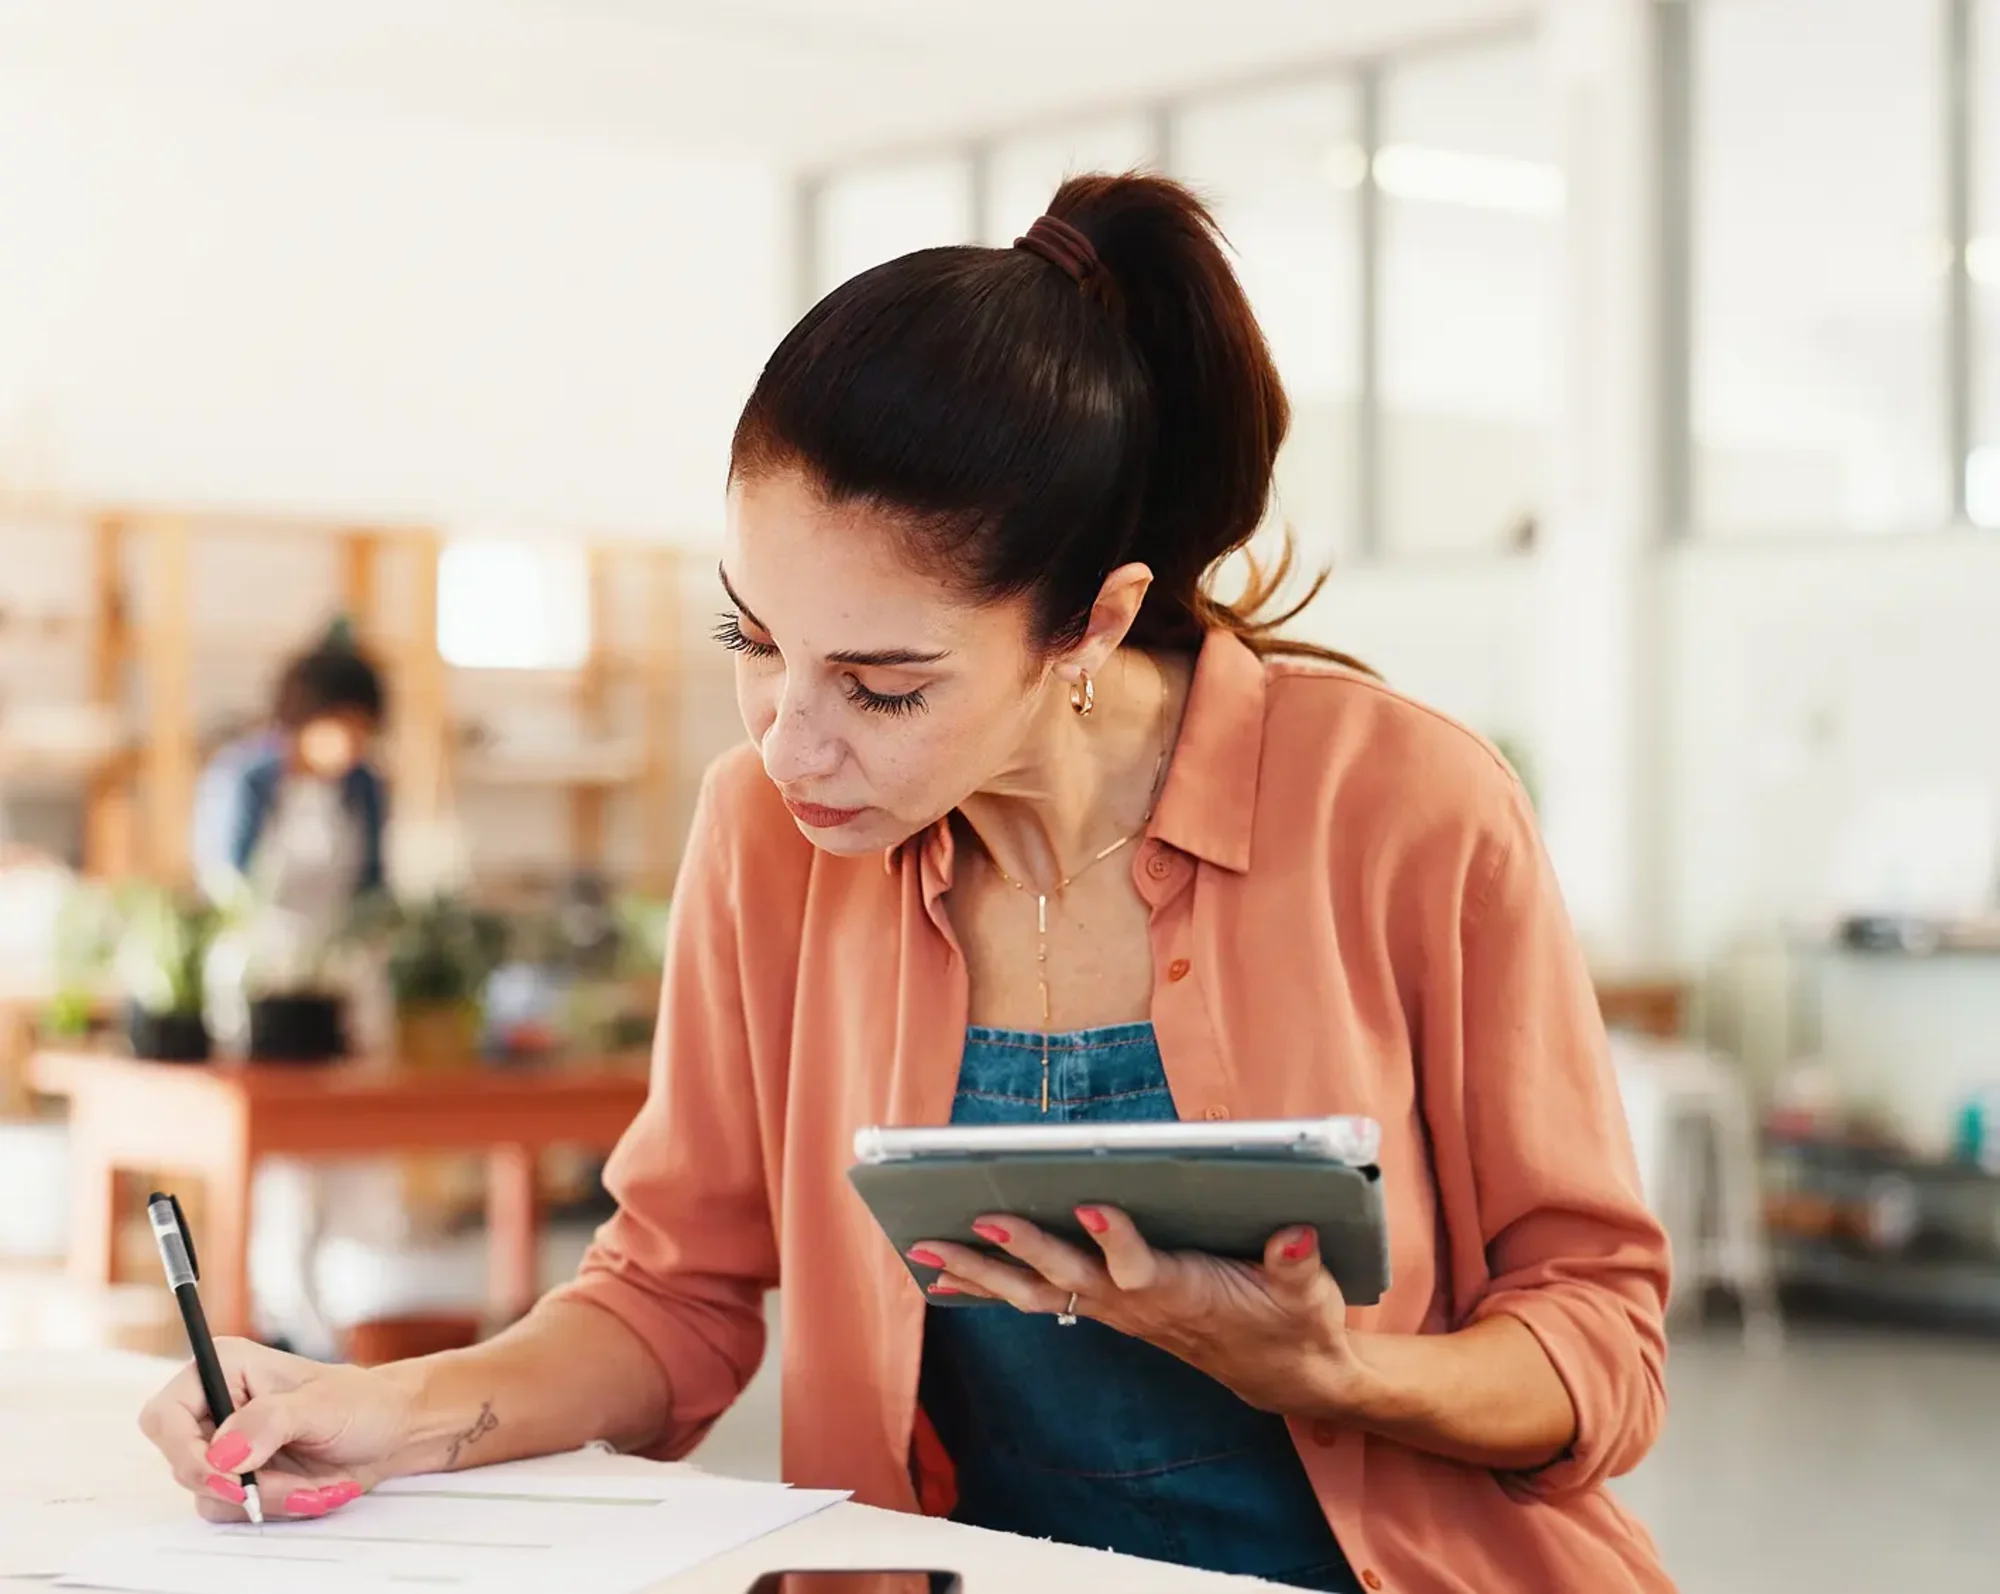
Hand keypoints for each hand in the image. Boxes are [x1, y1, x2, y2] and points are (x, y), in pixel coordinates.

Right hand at [138, 1337, 415, 1521]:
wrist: (390, 1432)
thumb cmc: (363, 1403)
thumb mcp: (323, 1405)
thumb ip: (270, 1422)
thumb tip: (223, 1452)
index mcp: (225, 1368)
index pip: (165, 1416)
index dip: (186, 1452)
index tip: (229, 1475)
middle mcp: (215, 1406)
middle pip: (183, 1463)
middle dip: (242, 1483)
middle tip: (290, 1484)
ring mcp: (224, 1447)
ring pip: (210, 1495)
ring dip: (267, 1496)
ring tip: (313, 1480)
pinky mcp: (237, 1479)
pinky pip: (233, 1511)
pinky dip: (274, 1507)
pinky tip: (310, 1488)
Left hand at [911, 1208, 1359, 1416]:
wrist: (1281, 1372)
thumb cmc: (1292, 1321)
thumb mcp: (1307, 1291)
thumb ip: (1297, 1262)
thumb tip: (1296, 1232)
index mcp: (1182, 1292)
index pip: (1141, 1266)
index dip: (1116, 1241)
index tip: (1092, 1208)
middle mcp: (1135, 1303)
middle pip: (1066, 1277)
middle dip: (1019, 1248)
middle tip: (977, 1217)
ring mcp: (1114, 1308)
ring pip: (1036, 1290)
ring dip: (980, 1271)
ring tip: (925, 1249)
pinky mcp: (1106, 1307)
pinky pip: (1036, 1297)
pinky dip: (989, 1285)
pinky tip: (947, 1276)